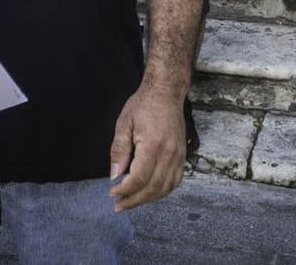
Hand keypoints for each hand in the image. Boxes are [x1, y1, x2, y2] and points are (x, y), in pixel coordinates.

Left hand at [108, 85, 184, 212]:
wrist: (166, 92)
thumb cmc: (144, 104)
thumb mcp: (124, 123)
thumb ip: (119, 150)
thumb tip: (115, 175)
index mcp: (153, 144)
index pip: (139, 178)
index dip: (125, 189)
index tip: (113, 192)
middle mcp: (169, 153)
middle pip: (153, 187)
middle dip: (134, 200)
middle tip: (119, 205)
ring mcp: (178, 155)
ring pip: (165, 188)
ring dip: (148, 199)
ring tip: (132, 201)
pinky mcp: (182, 155)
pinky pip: (175, 181)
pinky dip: (162, 191)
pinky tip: (150, 192)